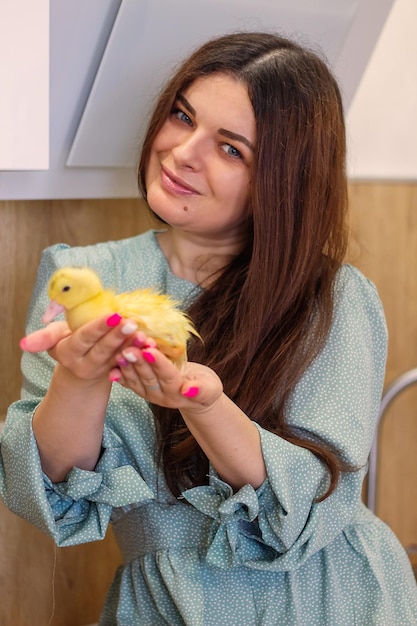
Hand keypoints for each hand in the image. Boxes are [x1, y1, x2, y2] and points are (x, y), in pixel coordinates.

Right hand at [21, 315, 139, 382]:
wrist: (82, 369)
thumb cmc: (70, 342)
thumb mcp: (56, 338)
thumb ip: (44, 338)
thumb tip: (24, 344)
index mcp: (70, 353)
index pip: (85, 338)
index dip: (98, 327)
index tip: (113, 314)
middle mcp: (86, 365)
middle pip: (104, 349)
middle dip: (118, 335)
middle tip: (132, 321)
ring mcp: (104, 371)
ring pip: (119, 357)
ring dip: (133, 346)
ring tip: (145, 334)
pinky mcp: (118, 373)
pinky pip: (131, 364)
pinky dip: (141, 354)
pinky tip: (151, 345)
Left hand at [113, 336, 223, 411]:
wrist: (196, 393)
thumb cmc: (206, 385)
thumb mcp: (210, 388)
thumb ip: (201, 390)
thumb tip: (189, 390)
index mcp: (178, 393)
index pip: (167, 376)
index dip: (158, 363)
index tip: (149, 350)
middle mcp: (160, 396)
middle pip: (148, 377)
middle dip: (138, 361)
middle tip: (129, 346)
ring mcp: (149, 393)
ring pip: (136, 379)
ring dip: (127, 365)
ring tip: (119, 350)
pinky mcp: (141, 389)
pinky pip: (128, 382)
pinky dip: (119, 375)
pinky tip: (111, 366)